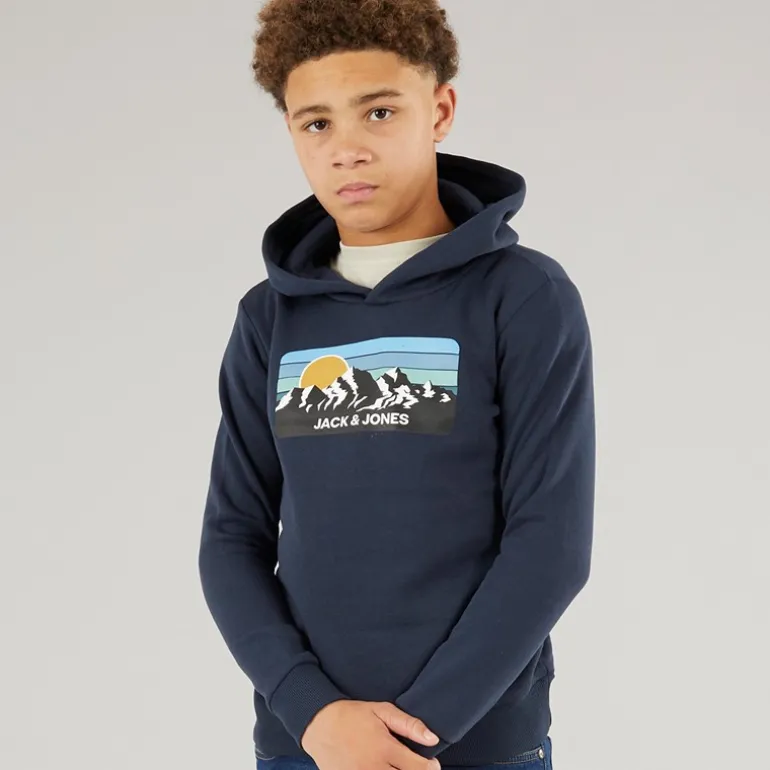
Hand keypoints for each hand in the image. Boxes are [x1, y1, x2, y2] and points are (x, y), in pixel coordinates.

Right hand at [301, 699, 440, 769]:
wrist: (320, 725)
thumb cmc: (353, 716)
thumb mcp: (381, 710)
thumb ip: (409, 724)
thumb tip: (433, 738)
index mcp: (385, 749)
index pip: (418, 768)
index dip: (430, 768)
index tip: (432, 764)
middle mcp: (374, 768)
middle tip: (415, 767)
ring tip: (397, 768)